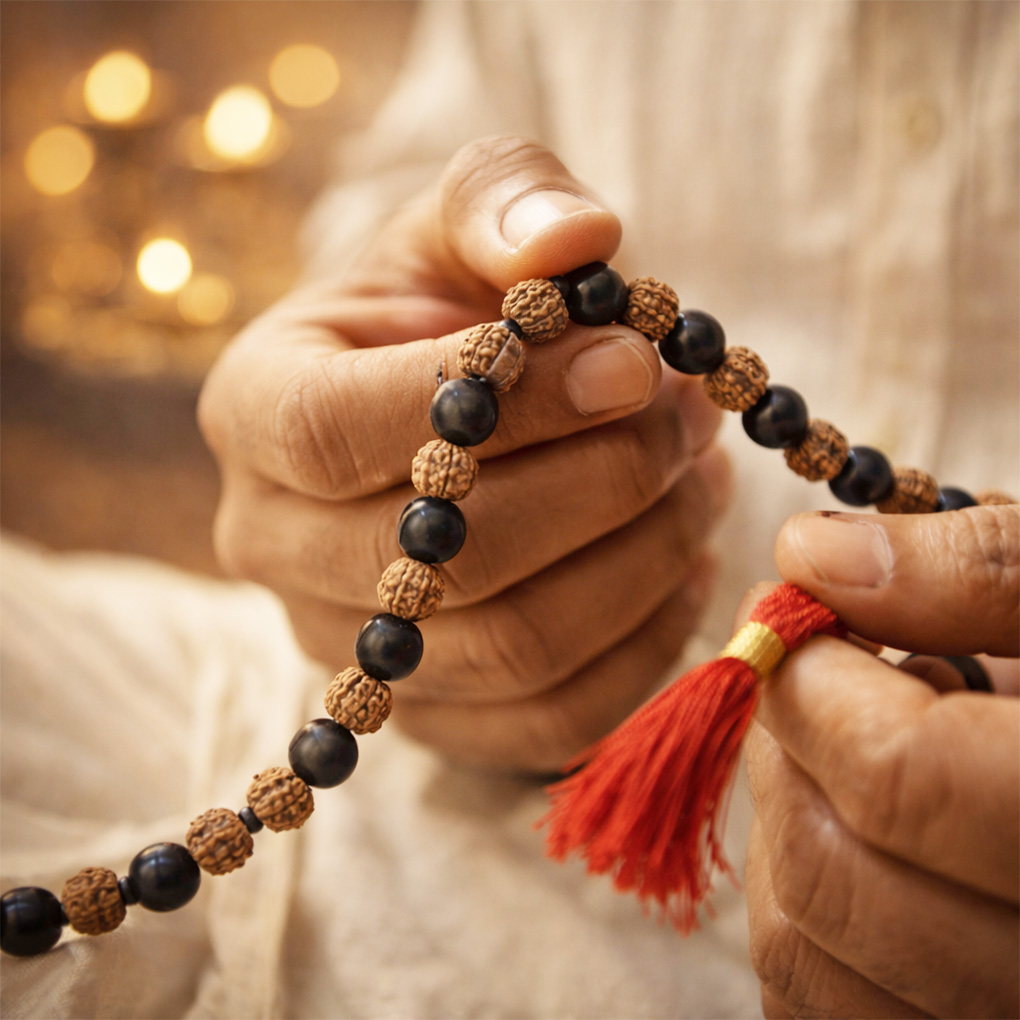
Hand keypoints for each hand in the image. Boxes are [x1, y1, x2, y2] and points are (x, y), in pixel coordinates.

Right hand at [198, 136, 729, 771]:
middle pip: (447, 558)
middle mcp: (276, 546)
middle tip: (688, 423)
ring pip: (512, 648)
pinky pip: (550, 719)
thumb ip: (505, 202)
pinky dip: (642, 646)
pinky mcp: (430, 715)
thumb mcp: (457, 225)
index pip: (341, 429)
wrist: (440, 416)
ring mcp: (355, 651)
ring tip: (701, 480)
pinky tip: (682, 565)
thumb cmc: (442, 312)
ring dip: (641, 560)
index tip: (632, 364)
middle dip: (602, 485)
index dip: (504, 404)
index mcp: (259, 411)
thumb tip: (579, 237)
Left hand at [744, 506, 1018, 1017]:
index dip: (810, 678)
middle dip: (787, 745)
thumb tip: (813, 556)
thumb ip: (986, 568)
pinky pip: (815, 999)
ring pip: (804, 948)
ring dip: (790, 818)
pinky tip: (868, 830)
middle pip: (833, 872)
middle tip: (815, 672)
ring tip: (862, 748)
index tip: (788, 606)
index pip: (901, 779)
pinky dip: (802, 901)